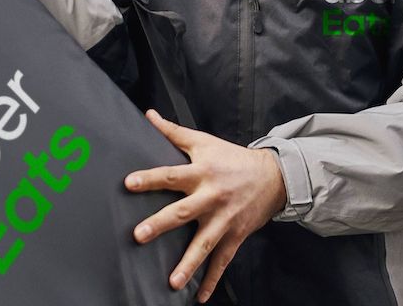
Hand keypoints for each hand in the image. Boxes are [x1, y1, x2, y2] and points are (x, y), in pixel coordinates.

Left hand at [126, 110, 286, 302]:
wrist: (273, 176)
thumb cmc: (232, 158)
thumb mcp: (203, 141)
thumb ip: (173, 132)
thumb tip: (148, 115)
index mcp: (202, 172)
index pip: (171, 175)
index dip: (150, 178)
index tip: (129, 183)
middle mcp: (212, 197)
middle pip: (183, 212)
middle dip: (161, 224)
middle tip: (139, 235)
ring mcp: (224, 220)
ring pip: (204, 244)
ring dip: (188, 264)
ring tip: (172, 282)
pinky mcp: (234, 236)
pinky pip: (222, 262)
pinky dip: (211, 281)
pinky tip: (198, 297)